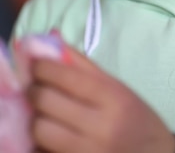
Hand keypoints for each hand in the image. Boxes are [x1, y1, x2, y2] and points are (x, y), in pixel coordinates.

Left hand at [27, 44, 174, 152]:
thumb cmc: (136, 118)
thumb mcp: (118, 88)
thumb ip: (83, 64)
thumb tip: (52, 37)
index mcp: (112, 97)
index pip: (67, 77)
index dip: (43, 68)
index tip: (36, 65)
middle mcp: (99, 125)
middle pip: (48, 102)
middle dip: (34, 91)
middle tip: (35, 88)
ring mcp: (86, 151)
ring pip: (40, 130)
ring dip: (35, 118)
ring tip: (42, 113)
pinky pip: (44, 152)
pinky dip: (40, 142)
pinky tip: (49, 134)